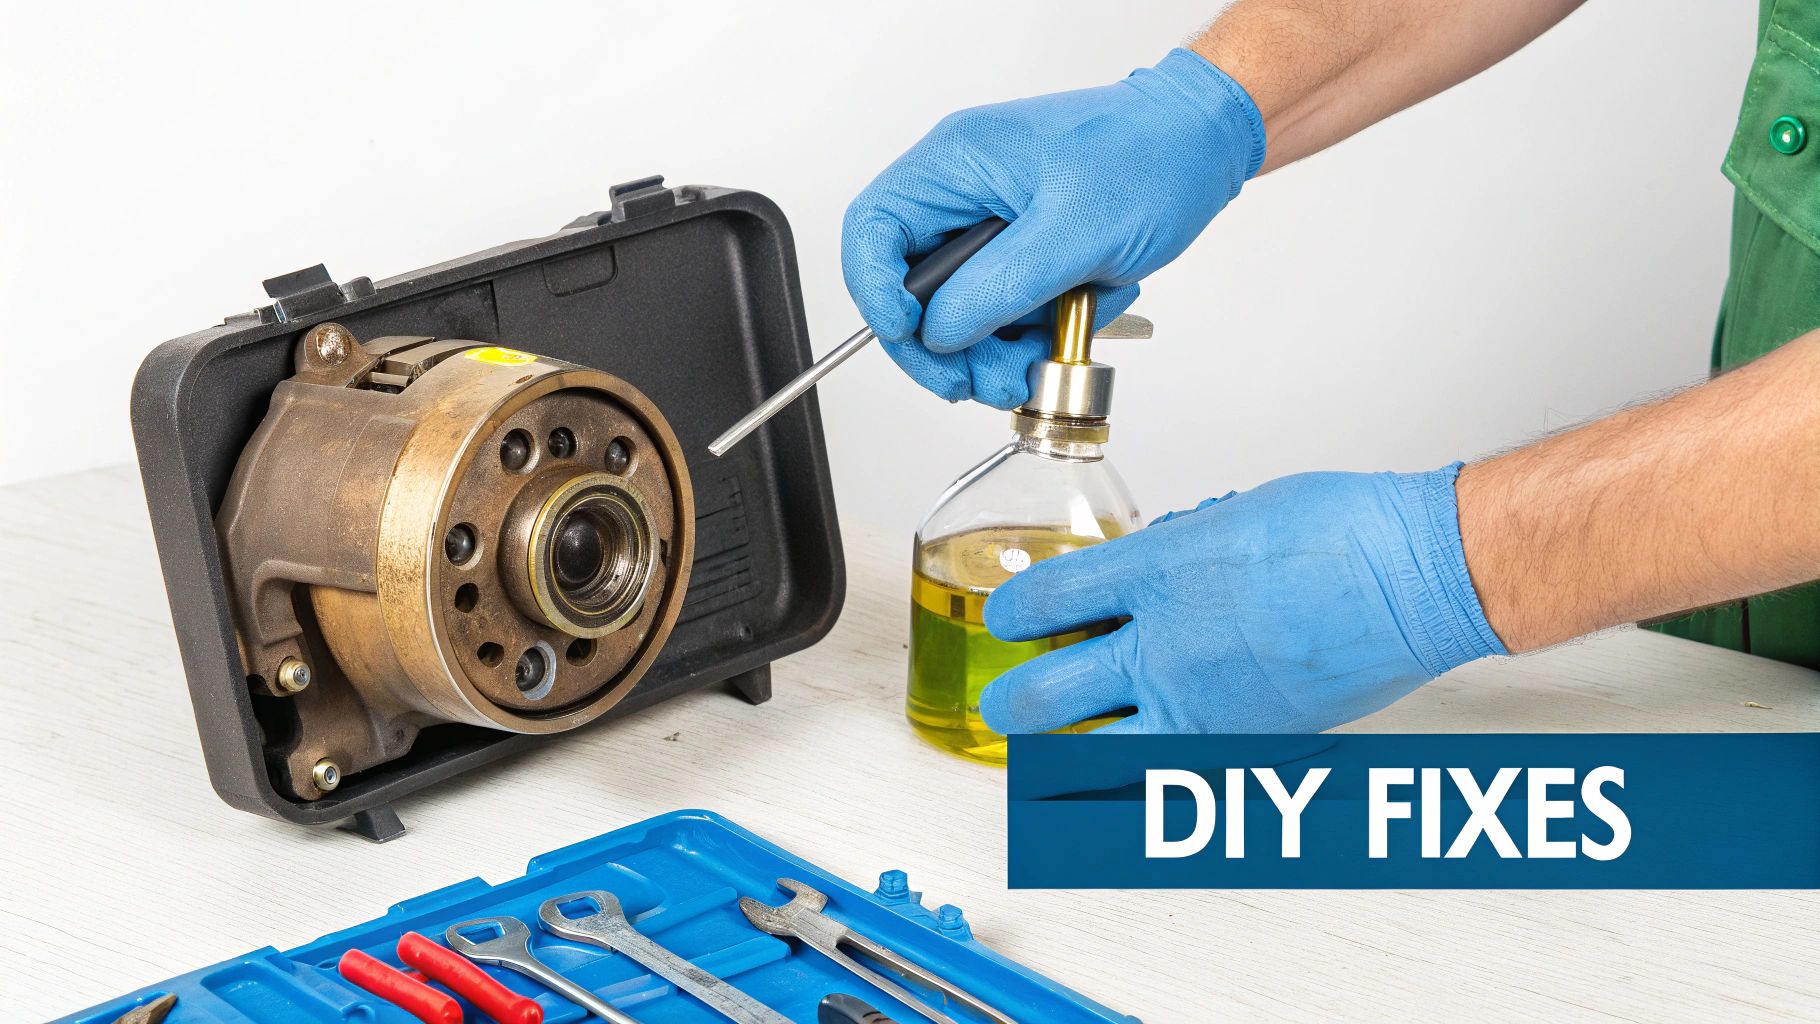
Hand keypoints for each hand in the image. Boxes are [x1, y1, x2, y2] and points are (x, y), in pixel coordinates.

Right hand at [842, 48, 1265, 408]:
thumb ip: (998, 287)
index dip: (876, 292)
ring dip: (990, 352)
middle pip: (909, 287)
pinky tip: (1063, 331)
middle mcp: (961, 193)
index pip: (872, 231)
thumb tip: (938, 333)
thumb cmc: (1151, 157)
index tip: (911, 336)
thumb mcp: (1074, 230)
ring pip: (956, 312)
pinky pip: (999, 310)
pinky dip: (1026, 336)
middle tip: (978, 381)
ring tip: (1033, 367)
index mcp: (955, 164)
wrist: (1203, 147)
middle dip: (943, 346)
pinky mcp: (1018, 252)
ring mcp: (989, 225)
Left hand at [979, 465, 1505, 733]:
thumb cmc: (1339, 534)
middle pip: (1042, 697)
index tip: (1008, 619)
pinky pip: (1158, 777)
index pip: (1042, 602)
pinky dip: (1130, 778)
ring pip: (1087, 758)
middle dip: (1011, 703)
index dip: (1010, 614)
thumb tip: (1133, 579)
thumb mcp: (1222, 520)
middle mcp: (1162, 648)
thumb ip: (1165, 559)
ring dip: (1056, 757)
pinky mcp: (1237, 748)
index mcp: (1153, 573)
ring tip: (1045, 752)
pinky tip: (1122, 769)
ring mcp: (1198, 707)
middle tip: (1007, 701)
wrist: (1412, 579)